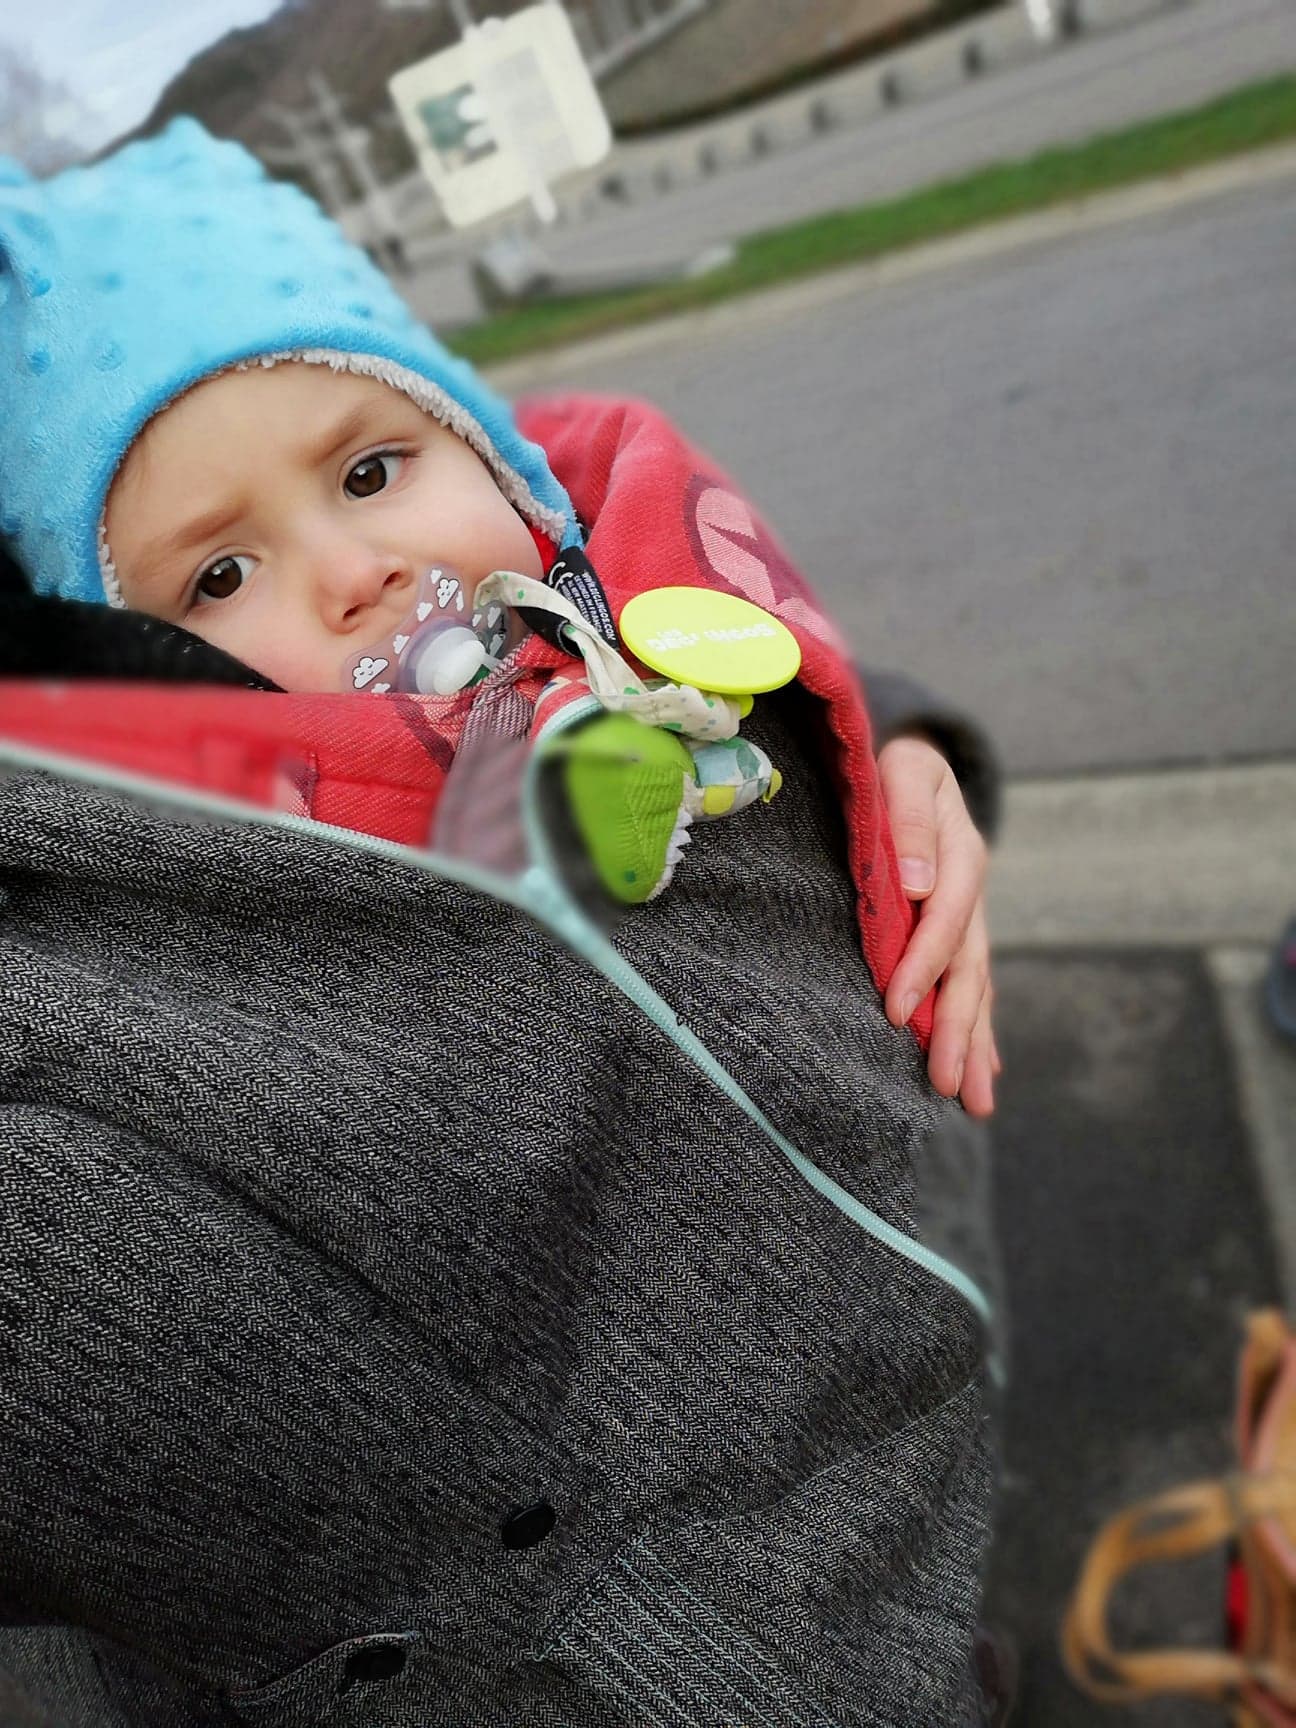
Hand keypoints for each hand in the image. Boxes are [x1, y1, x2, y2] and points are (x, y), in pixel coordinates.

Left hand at [877, 736, 1000, 1116]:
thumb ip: (913, 817)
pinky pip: (974, 986)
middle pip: (969, 970)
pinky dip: (980, 1028)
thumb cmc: (900, 766)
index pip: (944, 920)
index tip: (895, 1010)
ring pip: (977, 988)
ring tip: (974, 1101)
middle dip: (959, 1030)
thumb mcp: (906, 769)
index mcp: (961, 856)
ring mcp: (971, 918)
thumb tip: (919, 883)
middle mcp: (972, 894)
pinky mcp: (962, 932)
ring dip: (976, 1044)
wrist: (919, 764)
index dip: (922, 966)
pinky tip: (984, 1070)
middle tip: (949, 1085)